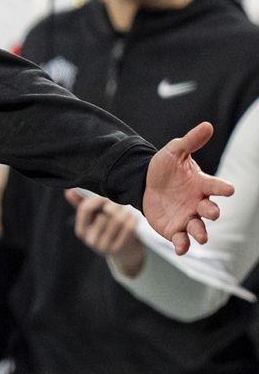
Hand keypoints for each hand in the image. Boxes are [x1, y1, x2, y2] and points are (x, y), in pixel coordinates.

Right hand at [65, 189, 144, 276]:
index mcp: (81, 231)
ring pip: (118, 219)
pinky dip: (133, 220)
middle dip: (116, 205)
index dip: (98, 199)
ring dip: (126, 211)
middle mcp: (90, 240)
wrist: (124, 253)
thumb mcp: (94, 219)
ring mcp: (104, 246)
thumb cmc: (108, 230)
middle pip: (105, 213)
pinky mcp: (119, 249)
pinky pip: (128, 228)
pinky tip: (134, 217)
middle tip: (122, 203)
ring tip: (129, 210)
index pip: (86, 208)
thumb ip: (82, 204)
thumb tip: (68, 191)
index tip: (107, 197)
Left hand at [143, 122, 231, 254]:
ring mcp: (187, 217)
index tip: (229, 190)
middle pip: (210, 210)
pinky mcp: (174, 229)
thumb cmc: (164, 168)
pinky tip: (180, 248)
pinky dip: (182, 245)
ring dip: (200, 233)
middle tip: (211, 212)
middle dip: (212, 212)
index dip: (223, 188)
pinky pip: (181, 239)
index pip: (216, 186)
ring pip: (199, 228)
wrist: (143, 183)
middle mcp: (198, 203)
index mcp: (201, 184)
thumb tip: (207, 125)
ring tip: (200, 237)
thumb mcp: (174, 151)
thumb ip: (191, 141)